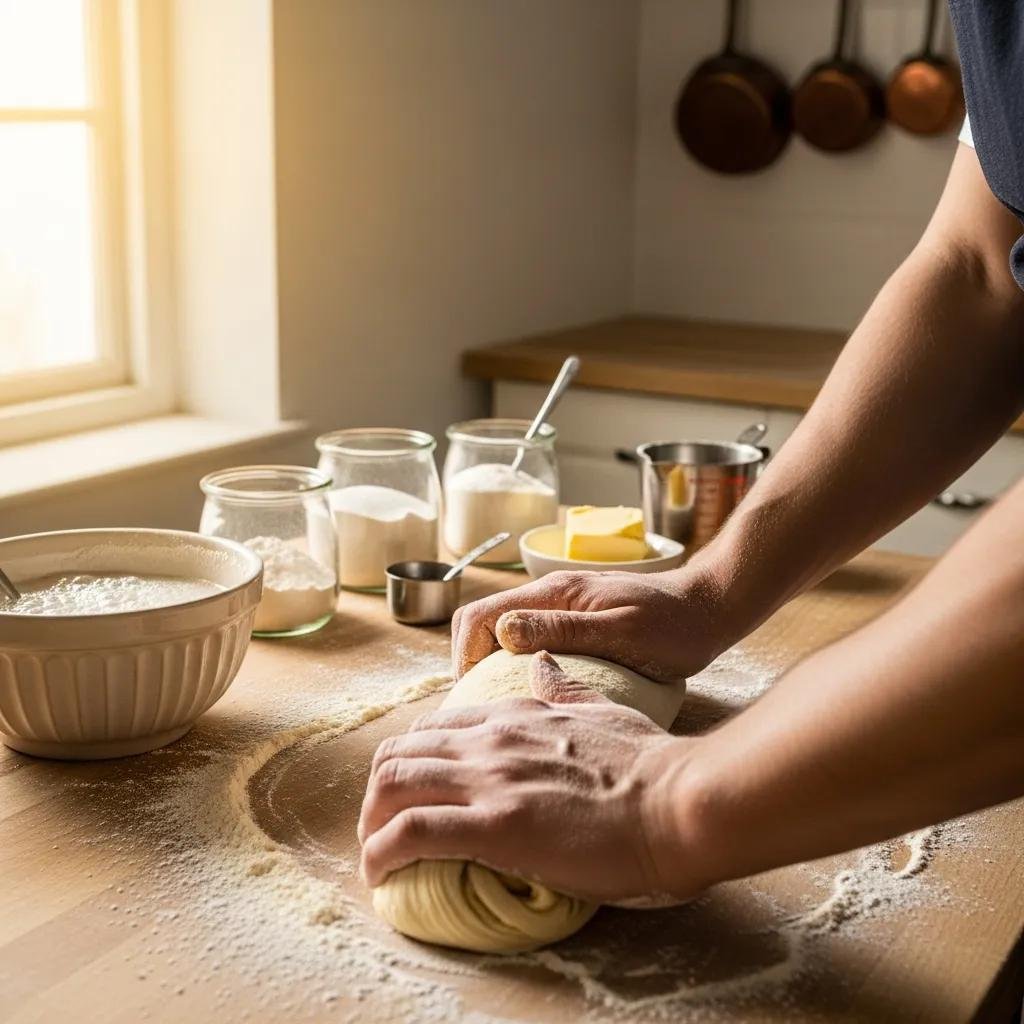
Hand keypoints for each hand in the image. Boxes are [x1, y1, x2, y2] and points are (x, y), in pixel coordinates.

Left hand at [359, 652, 706, 904]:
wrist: (677, 800)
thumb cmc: (649, 762)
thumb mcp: (601, 709)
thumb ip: (564, 688)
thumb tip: (543, 663)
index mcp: (514, 715)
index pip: (432, 728)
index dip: (409, 762)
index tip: (409, 792)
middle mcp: (490, 740)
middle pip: (397, 754)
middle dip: (375, 793)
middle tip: (382, 828)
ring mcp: (490, 780)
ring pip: (390, 785)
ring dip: (370, 823)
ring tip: (375, 855)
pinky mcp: (494, 825)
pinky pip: (410, 833)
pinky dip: (381, 854)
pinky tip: (380, 874)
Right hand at [451, 566, 726, 681]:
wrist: (711, 609)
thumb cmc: (675, 626)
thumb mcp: (621, 633)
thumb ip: (562, 629)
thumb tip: (503, 632)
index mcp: (554, 594)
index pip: (481, 616)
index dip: (464, 656)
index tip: (471, 698)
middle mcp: (550, 595)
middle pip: (484, 621)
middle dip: (470, 662)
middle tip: (478, 708)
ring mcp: (562, 607)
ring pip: (504, 631)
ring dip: (491, 664)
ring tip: (499, 707)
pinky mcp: (576, 620)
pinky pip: (530, 639)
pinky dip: (516, 664)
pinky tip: (532, 694)